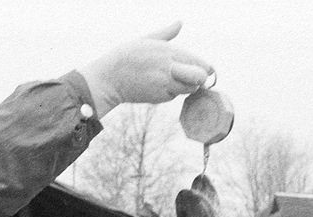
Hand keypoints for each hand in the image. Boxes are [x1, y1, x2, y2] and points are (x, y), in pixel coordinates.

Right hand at [79, 22, 212, 115]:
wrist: (109, 78)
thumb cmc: (126, 56)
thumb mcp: (146, 40)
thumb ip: (167, 34)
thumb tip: (180, 23)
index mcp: (168, 50)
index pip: (199, 62)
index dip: (204, 67)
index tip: (200, 69)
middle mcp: (169, 67)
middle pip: (200, 77)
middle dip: (199, 78)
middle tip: (192, 77)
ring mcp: (165, 84)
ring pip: (189, 89)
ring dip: (186, 86)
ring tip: (172, 79)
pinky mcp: (160, 97)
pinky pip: (174, 95)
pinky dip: (171, 92)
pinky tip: (158, 85)